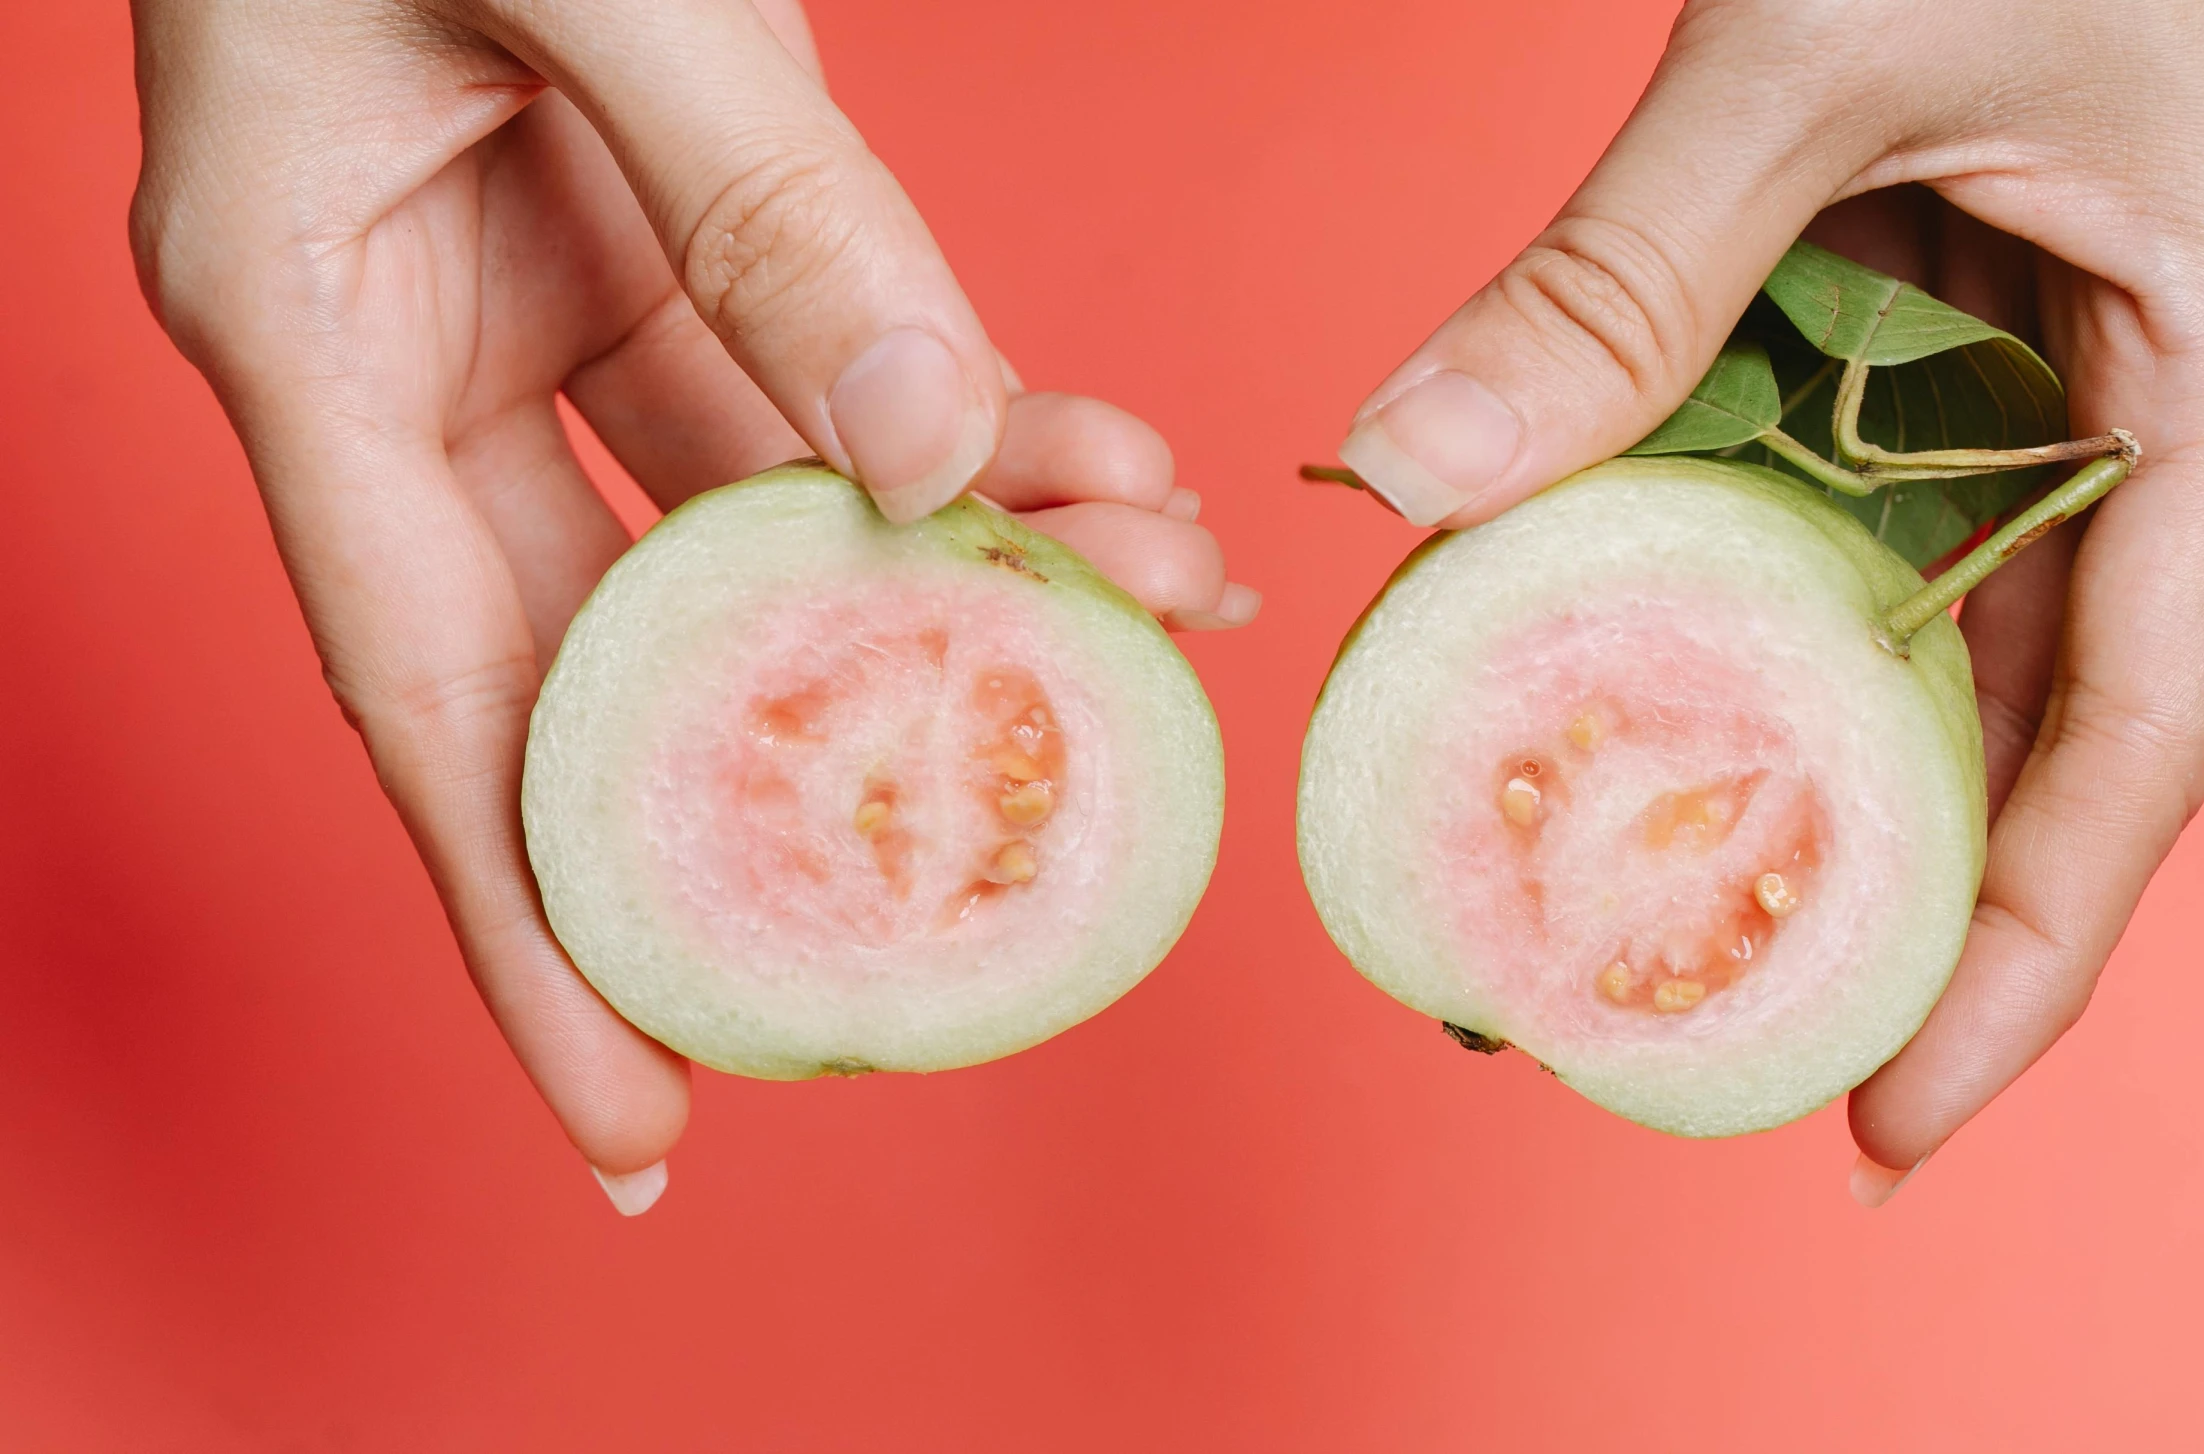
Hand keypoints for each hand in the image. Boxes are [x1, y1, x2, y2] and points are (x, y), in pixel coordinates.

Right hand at [130, 0, 1256, 1212]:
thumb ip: (763, 206)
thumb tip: (929, 449)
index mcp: (308, 329)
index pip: (428, 701)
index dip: (536, 918)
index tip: (641, 1101)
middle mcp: (415, 348)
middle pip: (602, 652)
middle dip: (789, 782)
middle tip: (964, 916)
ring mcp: (536, 288)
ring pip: (751, 511)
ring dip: (945, 575)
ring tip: (1145, 617)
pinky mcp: (647, 222)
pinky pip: (813, 376)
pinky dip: (952, 432)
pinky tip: (1091, 474)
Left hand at [1336, 0, 2203, 1201]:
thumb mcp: (1817, 42)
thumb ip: (1622, 269)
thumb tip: (1403, 479)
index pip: (2146, 729)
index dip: (2029, 951)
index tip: (1898, 1114)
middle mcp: (2149, 385)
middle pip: (2038, 716)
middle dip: (1898, 894)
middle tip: (1727, 1043)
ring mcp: (2043, 349)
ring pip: (1922, 609)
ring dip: (1782, 740)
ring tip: (1640, 889)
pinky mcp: (1936, 300)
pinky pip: (1835, 484)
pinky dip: (1720, 573)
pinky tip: (1600, 654)